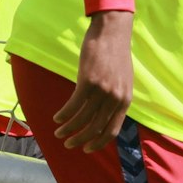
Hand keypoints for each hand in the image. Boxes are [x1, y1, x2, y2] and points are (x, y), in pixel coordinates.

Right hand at [53, 10, 133, 151]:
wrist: (112, 33)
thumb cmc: (115, 55)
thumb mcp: (123, 80)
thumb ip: (116, 97)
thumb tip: (105, 112)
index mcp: (125, 101)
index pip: (112, 130)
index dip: (98, 143)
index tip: (86, 148)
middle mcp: (115, 99)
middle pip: (96, 128)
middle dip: (80, 139)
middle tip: (68, 144)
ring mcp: (102, 91)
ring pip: (82, 119)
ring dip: (68, 128)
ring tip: (58, 132)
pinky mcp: (88, 82)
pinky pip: (73, 105)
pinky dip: (64, 114)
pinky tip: (56, 118)